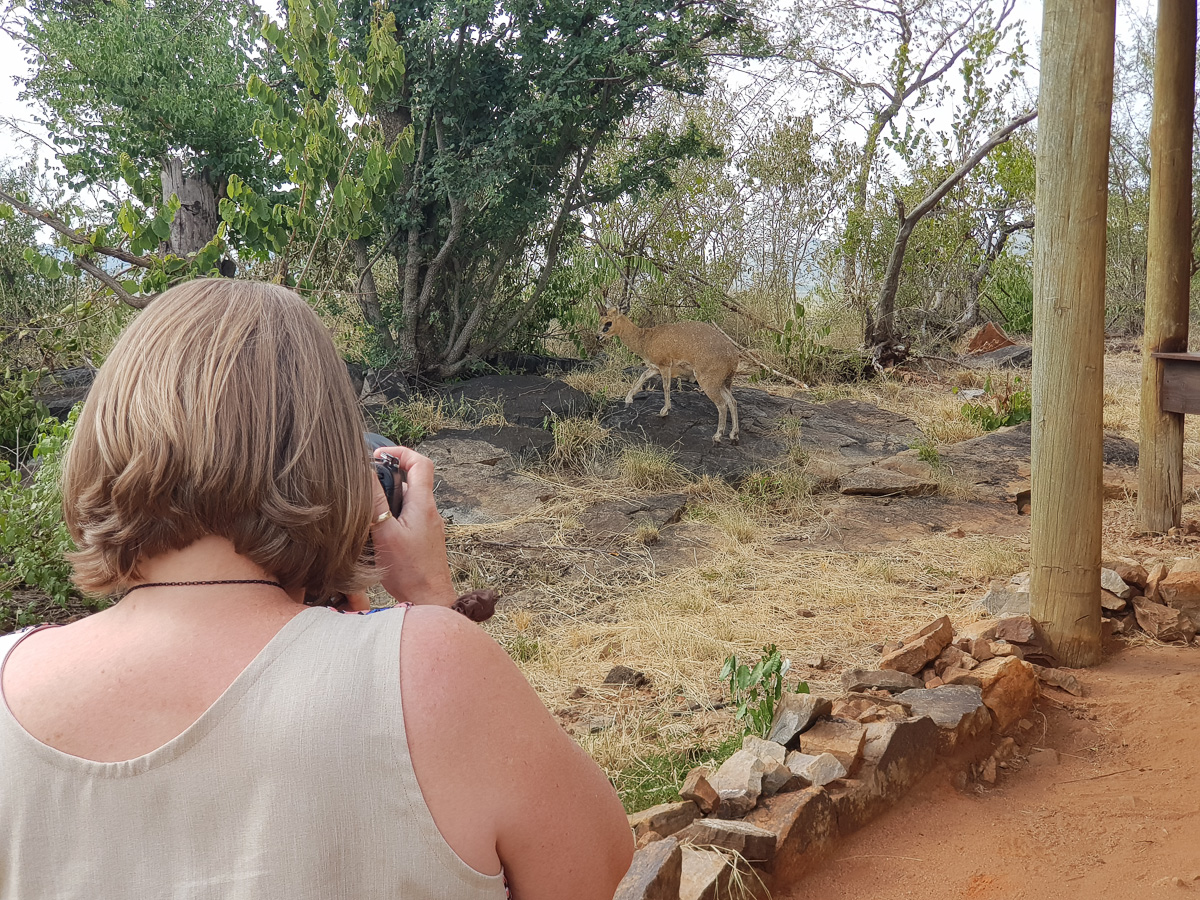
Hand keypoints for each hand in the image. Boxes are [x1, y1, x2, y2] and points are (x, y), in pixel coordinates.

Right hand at [369, 446, 456, 606]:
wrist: (429, 600)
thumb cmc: (409, 571)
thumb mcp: (385, 533)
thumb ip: (376, 502)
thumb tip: (365, 472)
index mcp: (423, 504)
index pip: (421, 462)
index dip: (401, 452)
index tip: (379, 456)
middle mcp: (429, 511)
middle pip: (411, 481)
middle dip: (387, 479)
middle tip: (365, 487)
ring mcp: (427, 526)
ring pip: (406, 501)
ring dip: (387, 501)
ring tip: (366, 512)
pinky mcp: (423, 539)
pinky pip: (407, 518)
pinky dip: (391, 517)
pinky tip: (375, 532)